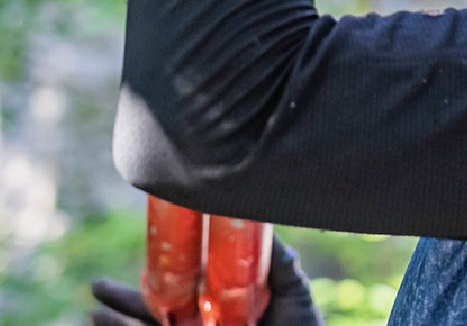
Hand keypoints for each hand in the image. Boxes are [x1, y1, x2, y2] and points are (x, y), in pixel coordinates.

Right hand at [89, 236, 323, 325]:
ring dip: (119, 325)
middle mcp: (202, 321)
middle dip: (123, 302)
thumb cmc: (303, 322)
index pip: (180, 284)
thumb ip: (279, 260)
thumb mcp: (293, 286)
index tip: (138, 261)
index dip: (154, 274)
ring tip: (90, 316)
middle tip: (94, 287)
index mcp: (218, 300)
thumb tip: (261, 224)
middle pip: (155, 310)